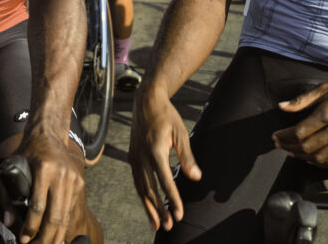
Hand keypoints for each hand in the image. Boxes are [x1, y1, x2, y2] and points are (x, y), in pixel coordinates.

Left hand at [4, 130, 84, 243]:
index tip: (24, 238)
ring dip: (54, 236)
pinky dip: (62, 226)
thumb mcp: (14, 168)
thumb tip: (8, 220)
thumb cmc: (30, 151)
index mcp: (44, 169)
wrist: (48, 134)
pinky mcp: (79, 184)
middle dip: (44, 238)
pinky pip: (70, 210)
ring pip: (65, 217)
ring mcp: (73, 180)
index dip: (31, 227)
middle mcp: (62, 175)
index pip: (38, 206)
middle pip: (55, 216)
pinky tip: (55, 235)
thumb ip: (9, 194)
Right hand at [129, 85, 200, 231]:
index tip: (180, 214)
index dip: (173, 199)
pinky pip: (137, 181)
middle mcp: (141, 157)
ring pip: (140, 188)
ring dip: (149, 208)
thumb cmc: (167, 116)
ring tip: (157, 224)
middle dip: (159, 210)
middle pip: (149, 189)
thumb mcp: (181, 133)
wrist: (146, 102)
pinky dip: (143, 196)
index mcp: (155, 150)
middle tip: (169, 226)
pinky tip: (149, 206)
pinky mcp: (132, 157)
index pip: (165, 180)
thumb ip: (187, 157)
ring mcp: (134, 158)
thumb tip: (195, 177)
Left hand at [272, 73, 327, 168]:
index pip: (300, 132)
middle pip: (307, 147)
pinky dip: (320, 164)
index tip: (276, 136)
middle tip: (279, 144)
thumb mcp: (325, 88)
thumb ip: (302, 100)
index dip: (284, 136)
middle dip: (289, 147)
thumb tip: (282, 106)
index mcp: (327, 114)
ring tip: (291, 152)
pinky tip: (311, 159)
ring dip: (302, 157)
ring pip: (319, 157)